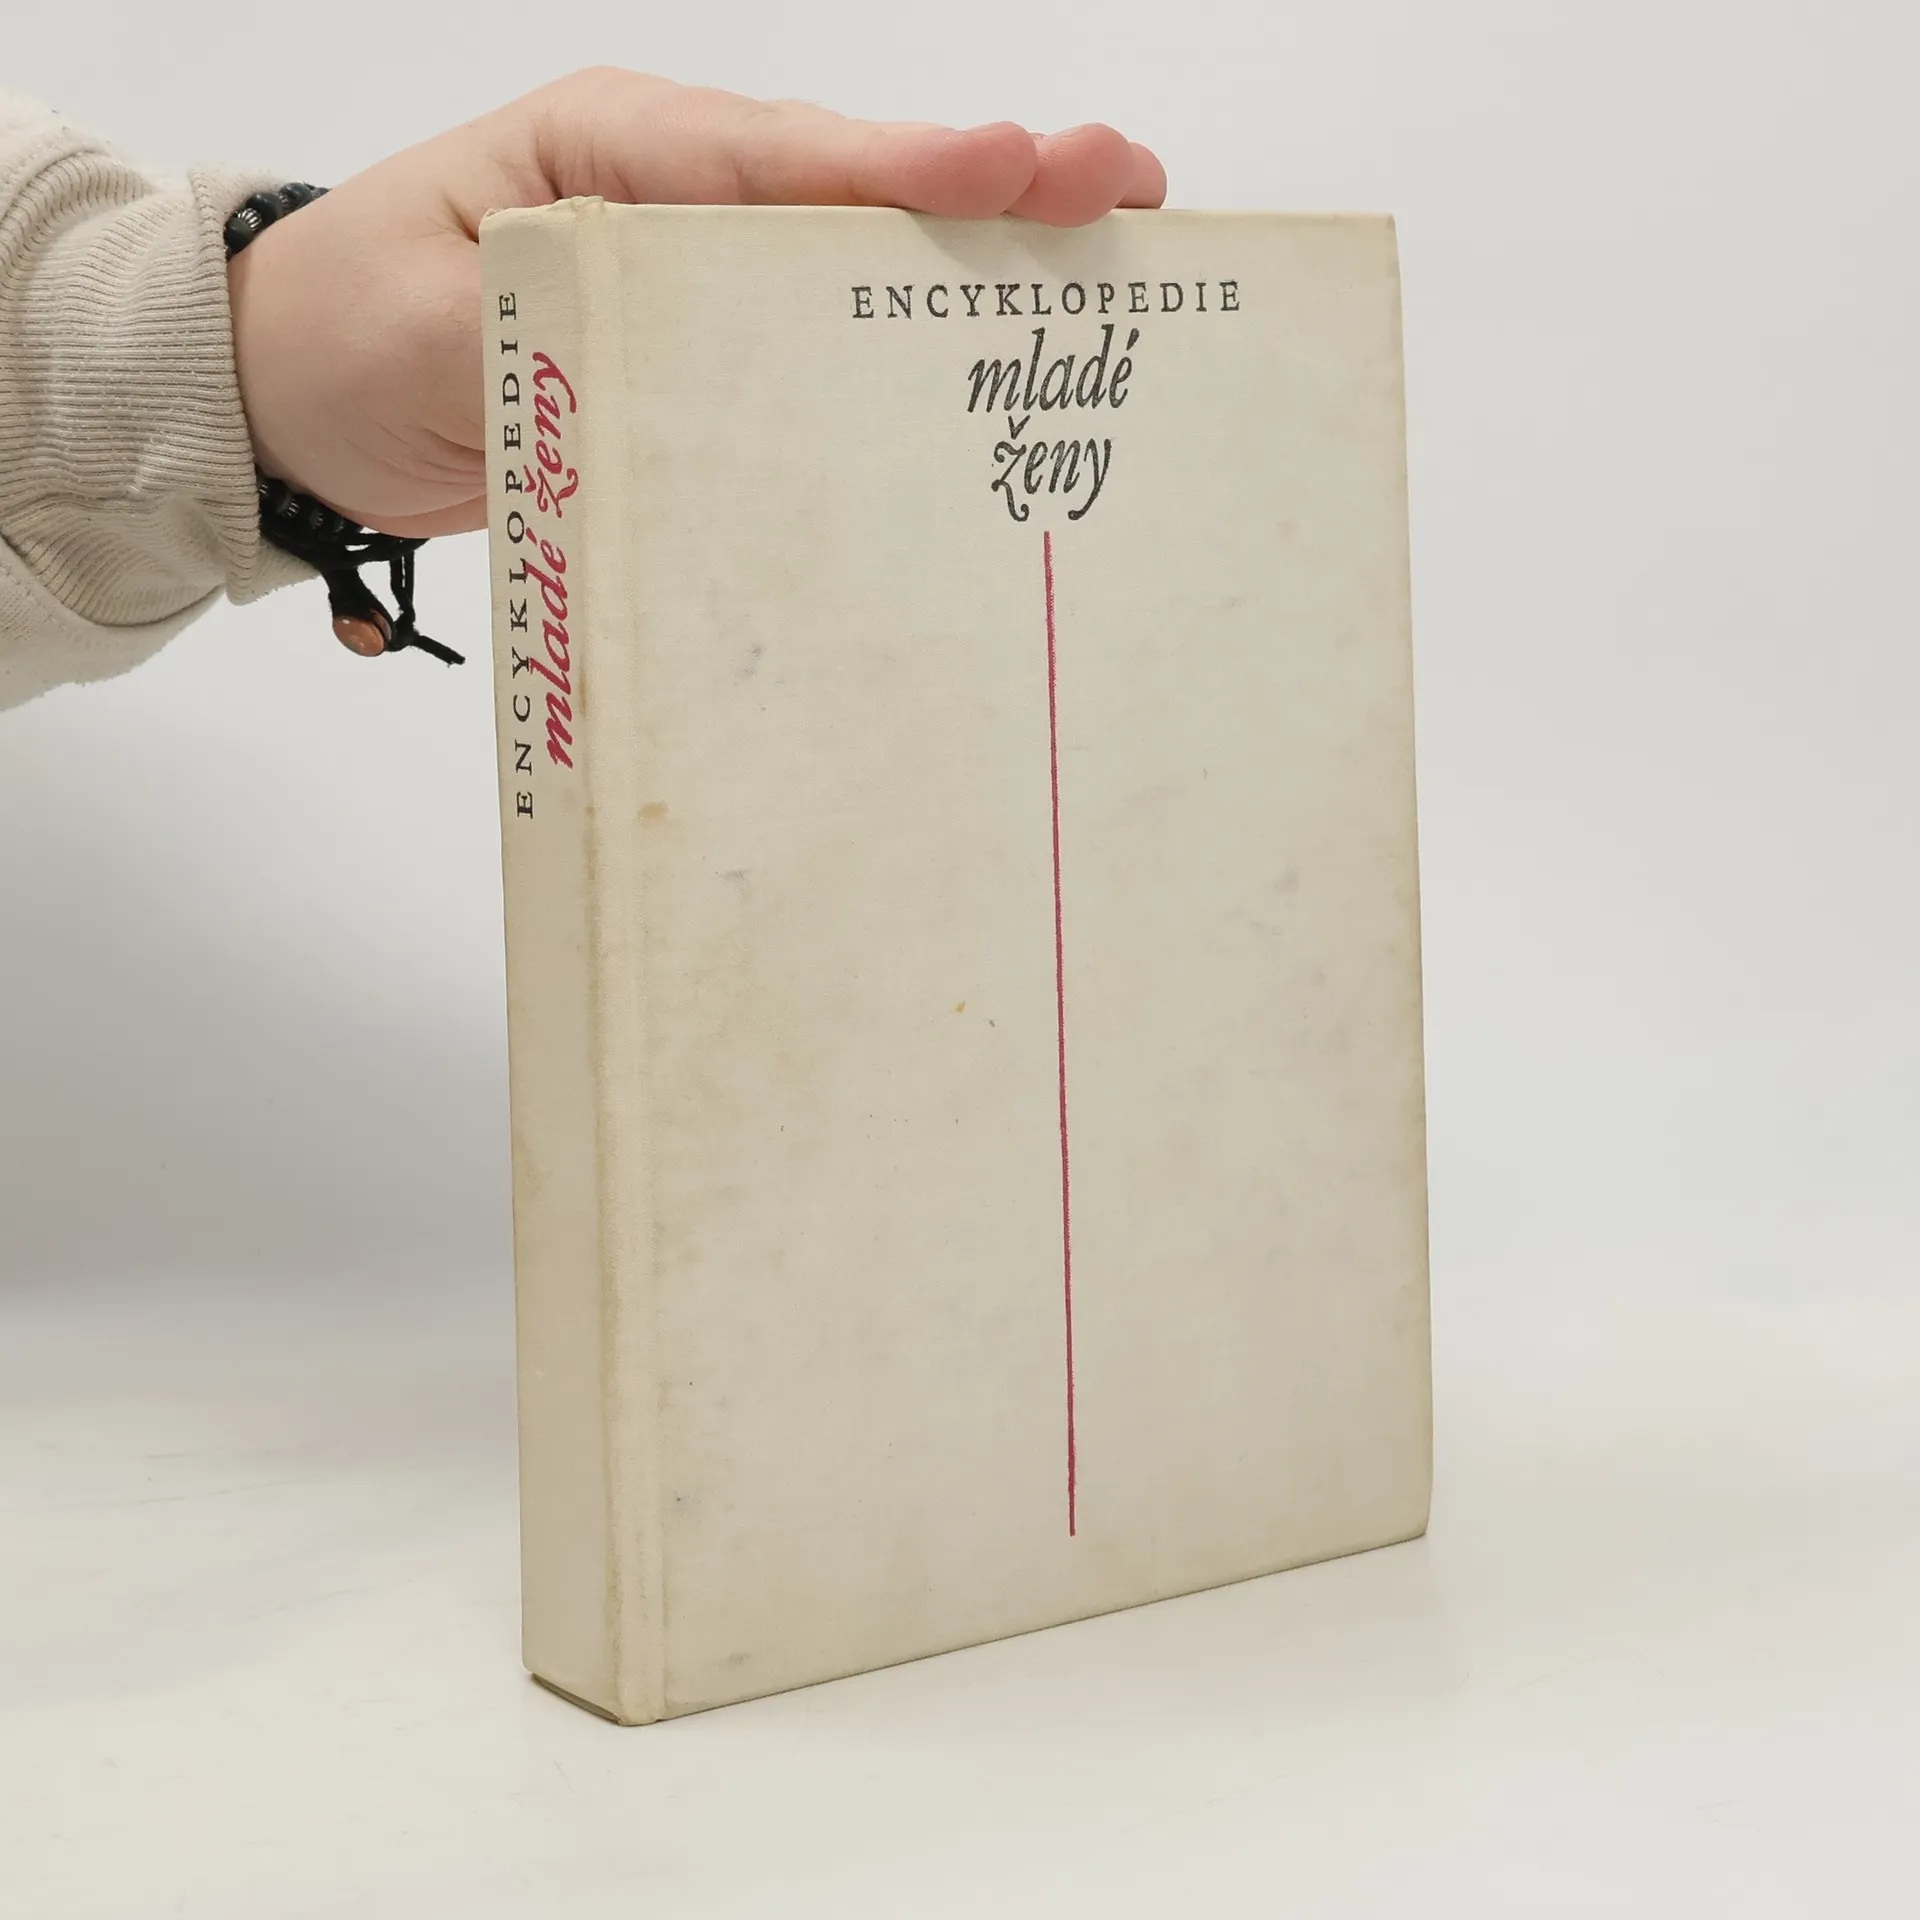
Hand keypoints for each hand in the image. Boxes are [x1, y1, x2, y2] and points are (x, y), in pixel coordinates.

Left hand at [227, 69, 1166, 537]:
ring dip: (972, 275)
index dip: (905, 170)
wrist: (288, 402)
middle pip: (855, 194)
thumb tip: (702, 373)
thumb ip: (568, 328)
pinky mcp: (697, 363)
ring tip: (1102, 275)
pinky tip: (974, 383)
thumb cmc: (345, 332)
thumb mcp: (442, 322)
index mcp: (615, 151)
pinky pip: (811, 354)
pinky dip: (897, 360)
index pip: (781, 154)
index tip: (1017, 173)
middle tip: (1128, 193)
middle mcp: (674, 200)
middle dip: (993, 194)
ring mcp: (694, 282)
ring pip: (854, 268)